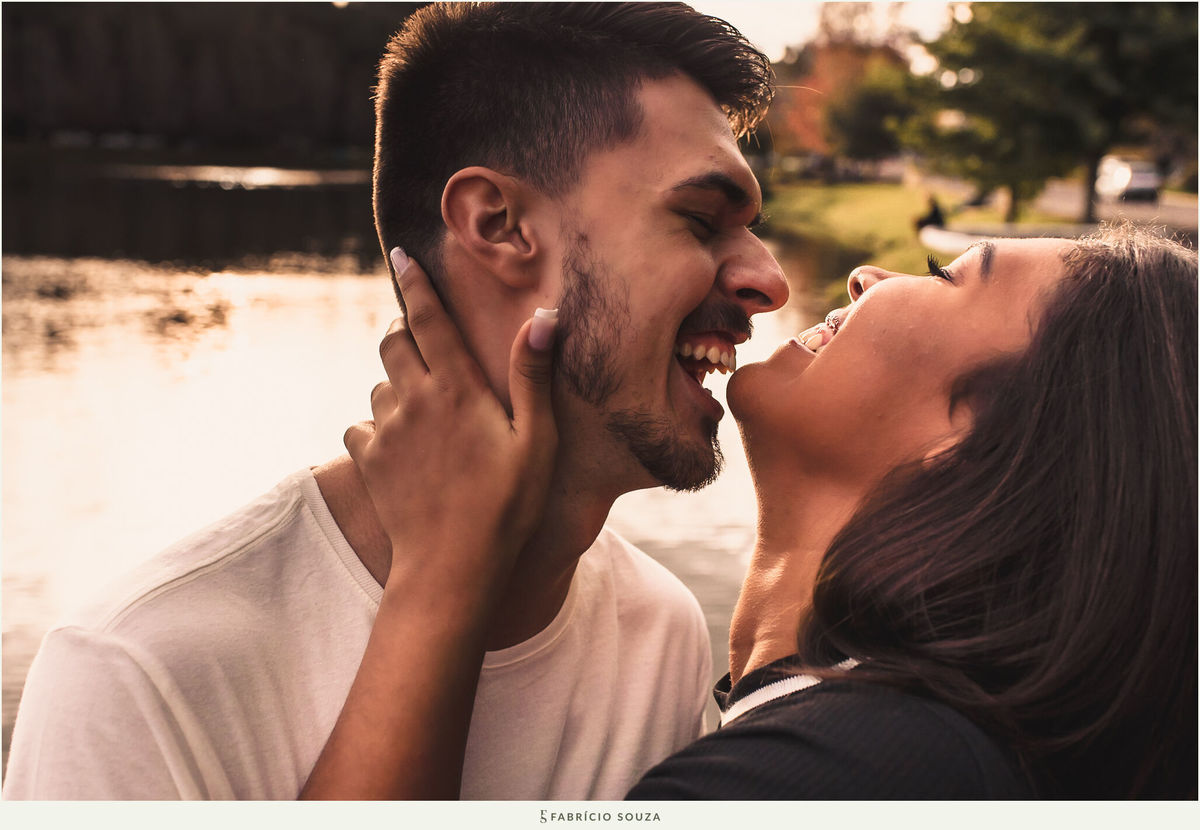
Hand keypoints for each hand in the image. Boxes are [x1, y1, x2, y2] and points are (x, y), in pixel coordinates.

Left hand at [344, 249, 557, 596]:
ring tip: (425, 409)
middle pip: (393, 342)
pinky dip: (378, 426)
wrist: (450, 568)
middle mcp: (413, 401)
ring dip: (396, 383)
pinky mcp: (367, 462)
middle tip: (426, 340)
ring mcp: (385, 432)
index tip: (401, 255)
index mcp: (456, 390)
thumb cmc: (507, 507)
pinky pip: (362, 426)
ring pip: (379, 384)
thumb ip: (532, 377)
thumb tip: (543, 317)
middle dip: (405, 330)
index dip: (416, 283)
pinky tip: (402, 446)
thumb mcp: (536, 442)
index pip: (429, 319)